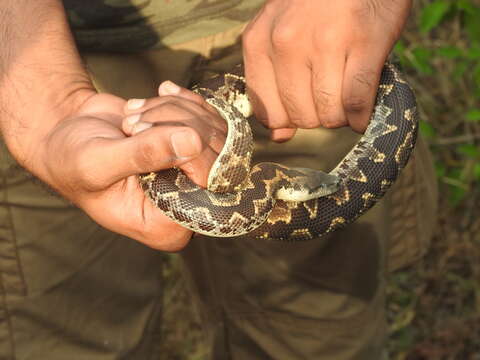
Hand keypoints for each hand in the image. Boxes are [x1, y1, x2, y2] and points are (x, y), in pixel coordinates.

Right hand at [34, 83, 224, 250]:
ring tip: (134, 113)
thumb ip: (142, 155)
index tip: (144, 132)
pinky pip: (211, 116)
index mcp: (168, 227)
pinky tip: (160, 94)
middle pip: (219, 155)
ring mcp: (196, 174)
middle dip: (177, 123)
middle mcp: (191, 203)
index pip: (208, 189)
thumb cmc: (72, 160)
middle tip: (133, 121)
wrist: (70, 135)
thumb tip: (192, 142)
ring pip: (217, 131)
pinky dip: (184, 100)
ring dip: (175, 110)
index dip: (188, 154)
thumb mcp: (97, 162)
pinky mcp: (197, 147)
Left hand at [243, 0, 411, 141]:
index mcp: (259, 42)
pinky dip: (360, 116)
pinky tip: (361, 113)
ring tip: (343, 98)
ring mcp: (326, 43)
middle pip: (301, 116)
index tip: (302, 109)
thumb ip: (272, 83)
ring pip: (329, 113)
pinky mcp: (364, 44)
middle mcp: (286, 43)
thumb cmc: (313, 5)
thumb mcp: (277, 33)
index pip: (268, 112)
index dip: (288, 121)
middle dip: (317, 118)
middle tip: (328, 100)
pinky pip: (357, 101)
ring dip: (339, 117)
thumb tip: (280, 137)